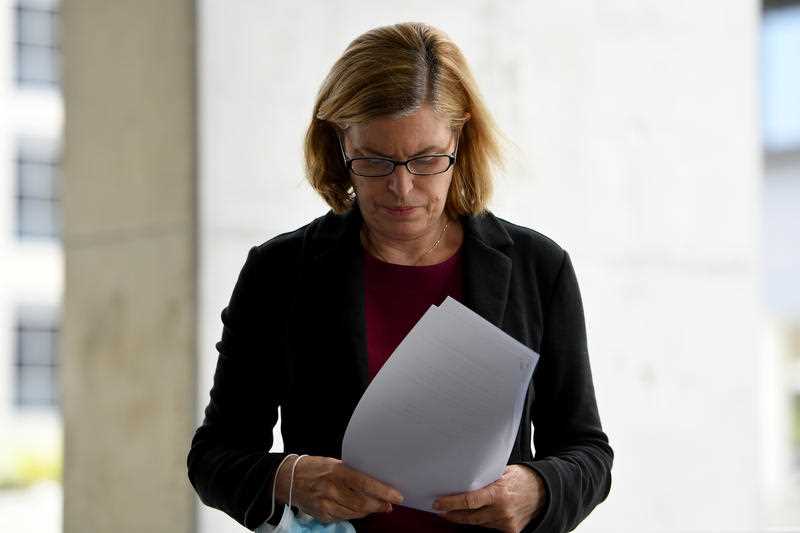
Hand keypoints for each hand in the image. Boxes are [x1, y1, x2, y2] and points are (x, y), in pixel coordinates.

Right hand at [275, 455, 403, 523]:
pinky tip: (360, 509)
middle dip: (380, 505)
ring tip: (379, 506)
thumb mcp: (334, 462)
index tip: (397, 496)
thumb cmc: (314, 467)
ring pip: (355, 512)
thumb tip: (374, 483)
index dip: (383, 491)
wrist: (288, 479)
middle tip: (390, 504)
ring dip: (370, 511)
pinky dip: (355, 514)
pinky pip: (345, 517)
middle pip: (363, 502)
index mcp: (337, 471)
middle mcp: (331, 488)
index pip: (365, 483)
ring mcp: (326, 504)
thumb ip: (353, 472)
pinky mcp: (322, 514)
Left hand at [432, 465, 545, 531]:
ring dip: (464, 519)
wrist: (544, 492)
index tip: (438, 503)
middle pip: (469, 517)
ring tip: (452, 512)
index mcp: (498, 493)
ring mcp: (506, 523)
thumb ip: (486, 478)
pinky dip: (482, 522)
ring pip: (478, 524)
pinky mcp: (510, 531)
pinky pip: (489, 527)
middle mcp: (501, 511)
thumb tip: (464, 476)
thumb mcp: (503, 472)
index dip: (451, 503)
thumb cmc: (522, 479)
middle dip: (452, 514)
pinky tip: (475, 516)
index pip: (469, 501)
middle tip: (439, 509)